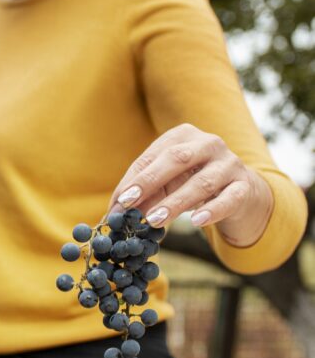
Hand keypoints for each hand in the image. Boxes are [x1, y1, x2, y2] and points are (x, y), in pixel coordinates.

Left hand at [108, 123, 272, 245]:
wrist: (240, 191)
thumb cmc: (192, 182)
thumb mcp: (166, 183)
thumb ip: (144, 193)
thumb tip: (114, 213)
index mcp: (183, 135)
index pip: (153, 156)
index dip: (134, 179)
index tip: (119, 201)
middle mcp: (209, 143)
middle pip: (176, 159)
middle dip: (150, 182)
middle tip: (129, 204)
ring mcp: (230, 163)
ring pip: (201, 182)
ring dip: (175, 203)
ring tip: (154, 220)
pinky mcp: (245, 186)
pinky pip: (229, 198)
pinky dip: (212, 210)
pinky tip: (195, 222)